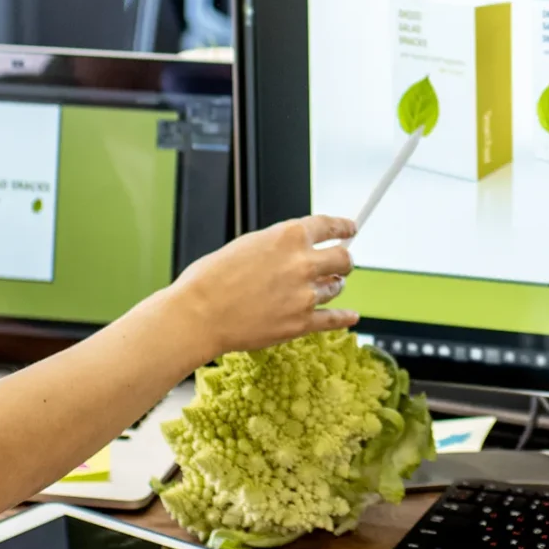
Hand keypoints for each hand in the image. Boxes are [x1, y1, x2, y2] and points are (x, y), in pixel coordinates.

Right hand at [159, 215, 360, 355]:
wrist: (198, 315)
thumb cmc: (210, 279)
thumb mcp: (247, 245)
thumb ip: (277, 246)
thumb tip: (294, 250)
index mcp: (288, 236)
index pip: (329, 225)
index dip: (343, 226)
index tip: (350, 228)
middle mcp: (302, 263)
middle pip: (343, 258)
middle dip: (343, 260)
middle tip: (340, 264)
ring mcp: (305, 295)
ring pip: (335, 288)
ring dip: (332, 287)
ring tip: (324, 288)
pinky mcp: (301, 323)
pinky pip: (332, 320)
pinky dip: (344, 318)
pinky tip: (351, 316)